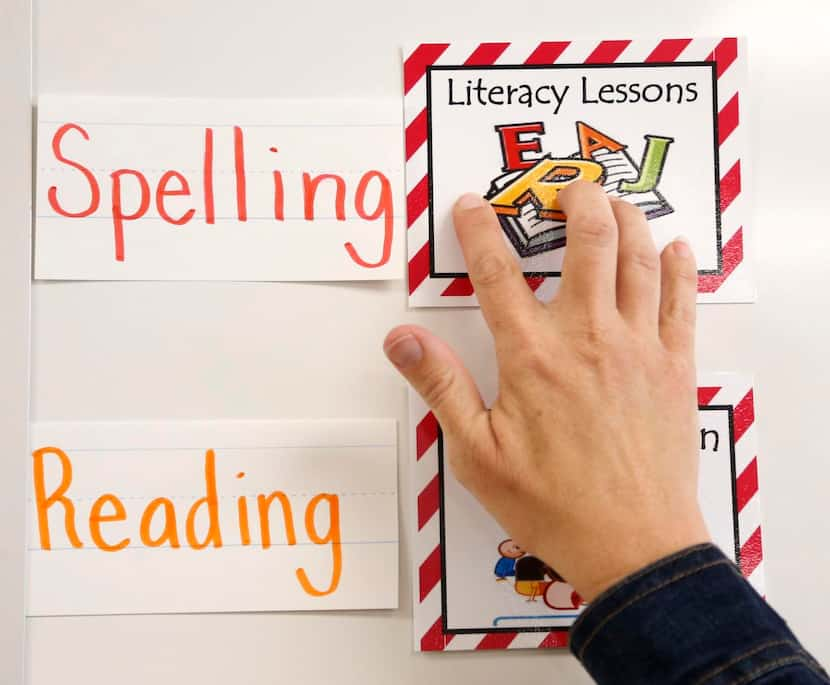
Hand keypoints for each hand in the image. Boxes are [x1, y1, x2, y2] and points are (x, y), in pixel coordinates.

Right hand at [384, 182, 709, 601]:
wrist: (634, 545)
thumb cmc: (552, 504)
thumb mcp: (478, 453)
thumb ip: (442, 387)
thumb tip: (401, 338)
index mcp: (533, 356)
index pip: (497, 273)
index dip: (479, 230)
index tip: (470, 205)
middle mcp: (588, 337)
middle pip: (589, 241)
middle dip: (576, 201)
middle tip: (563, 189)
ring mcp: (638, 347)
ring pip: (639, 257)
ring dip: (627, 217)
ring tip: (613, 200)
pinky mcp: (674, 366)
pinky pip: (682, 300)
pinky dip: (681, 265)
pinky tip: (677, 247)